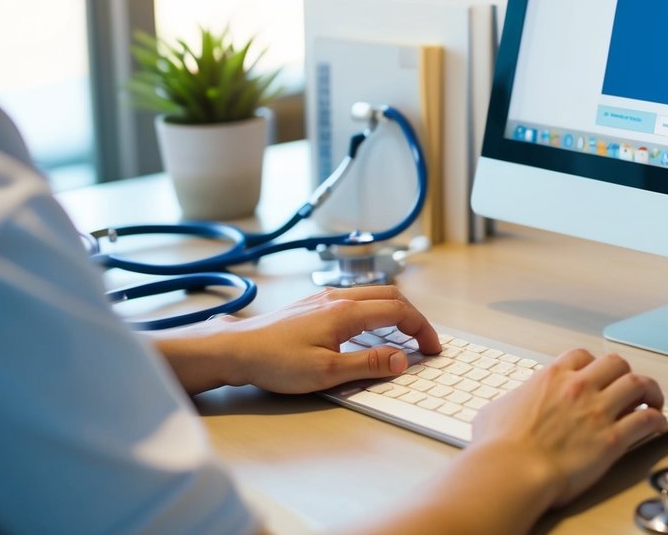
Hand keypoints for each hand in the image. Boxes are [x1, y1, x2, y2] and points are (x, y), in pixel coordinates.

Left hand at [157, 286, 440, 394]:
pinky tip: (369, 328)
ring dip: (396, 311)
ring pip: (374, 294)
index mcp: (346, 313)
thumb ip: (368, 364)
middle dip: (415, 317)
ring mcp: (325, 298)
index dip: (422, 329)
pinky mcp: (314, 304)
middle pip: (392, 297)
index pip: (399, 312)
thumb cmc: (275, 362)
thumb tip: (402, 359)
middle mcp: (339, 298)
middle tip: (426, 341)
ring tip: (404, 334)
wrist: (236, 349)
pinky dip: (376, 309)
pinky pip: (357, 298)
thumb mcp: (326, 372)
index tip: (432, 348)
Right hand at [469, 348, 667, 507]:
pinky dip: (657, 420)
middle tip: (629, 386)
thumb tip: (502, 410)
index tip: (598, 375)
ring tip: (654, 400)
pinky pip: (646, 420)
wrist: (511, 472)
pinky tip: (658, 425)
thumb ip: (509, 403)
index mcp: (552, 377)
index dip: (594, 364)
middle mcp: (579, 387)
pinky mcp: (612, 438)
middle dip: (625, 372)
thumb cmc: (499, 448)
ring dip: (650, 390)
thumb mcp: (494, 412)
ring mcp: (598, 411)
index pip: (581, 355)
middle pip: (615, 363)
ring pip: (638, 383)